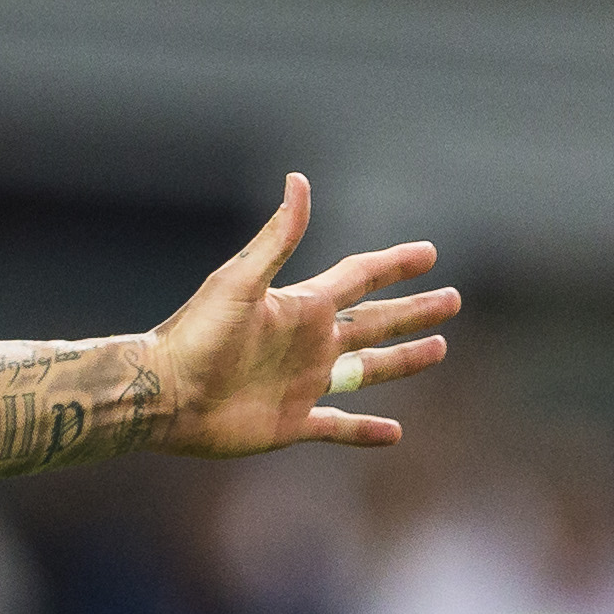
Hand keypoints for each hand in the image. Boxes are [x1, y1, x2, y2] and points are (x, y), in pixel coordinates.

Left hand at [150, 173, 459, 456]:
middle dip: (412, 311)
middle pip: (374, 322)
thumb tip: (299, 180)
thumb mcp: (240, 282)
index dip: (393, 265)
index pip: (358, 278)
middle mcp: (307, 344)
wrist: (161, 395)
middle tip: (452, 299)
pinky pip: (338, 427)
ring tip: (438, 349)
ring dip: (401, 361)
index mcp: (300, 307)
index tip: (429, 253)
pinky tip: (395, 432)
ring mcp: (301, 384)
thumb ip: (277, 238)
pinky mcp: (290, 423)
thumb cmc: (194, 336)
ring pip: (366, 370)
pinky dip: (366, 431)